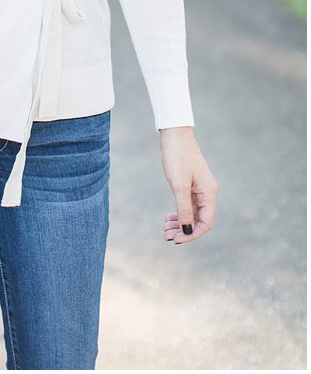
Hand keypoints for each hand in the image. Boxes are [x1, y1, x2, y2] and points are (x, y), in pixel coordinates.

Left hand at [159, 126, 217, 243]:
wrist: (174, 134)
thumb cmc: (177, 156)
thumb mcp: (179, 185)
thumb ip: (183, 209)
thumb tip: (187, 230)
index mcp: (209, 193)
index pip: (206, 223)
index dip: (192, 234)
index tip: (176, 240)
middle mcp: (207, 192)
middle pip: (199, 220)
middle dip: (184, 230)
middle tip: (166, 236)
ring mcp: (199, 188)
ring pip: (192, 213)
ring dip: (180, 223)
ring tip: (165, 229)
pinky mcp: (191, 184)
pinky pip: (188, 204)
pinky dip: (179, 213)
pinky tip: (168, 218)